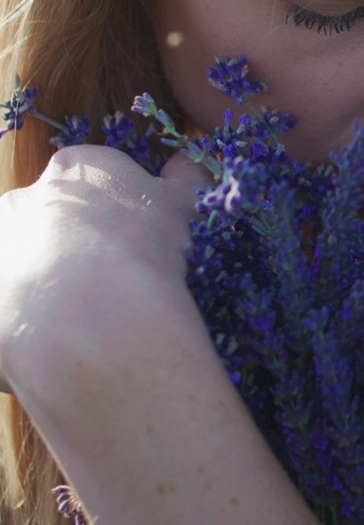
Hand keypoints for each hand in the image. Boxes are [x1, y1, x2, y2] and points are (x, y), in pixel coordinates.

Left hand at [0, 145, 205, 397]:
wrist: (97, 317)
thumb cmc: (143, 247)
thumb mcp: (180, 206)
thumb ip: (182, 182)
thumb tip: (186, 168)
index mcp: (73, 170)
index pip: (89, 179)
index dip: (113, 209)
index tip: (134, 239)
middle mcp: (21, 204)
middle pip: (46, 220)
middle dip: (71, 246)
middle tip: (107, 281)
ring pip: (22, 271)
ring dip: (46, 290)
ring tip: (88, 323)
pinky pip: (11, 324)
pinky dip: (31, 337)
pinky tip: (66, 355)